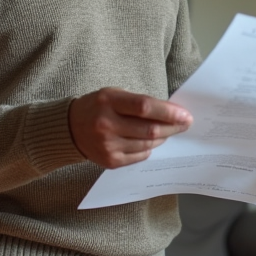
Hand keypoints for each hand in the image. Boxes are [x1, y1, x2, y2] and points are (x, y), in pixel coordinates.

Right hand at [69, 88, 191, 168]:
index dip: (169, 112)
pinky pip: (140, 156)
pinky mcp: (110, 161)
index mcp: (109, 102)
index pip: (145, 107)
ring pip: (147, 145)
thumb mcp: (114, 95)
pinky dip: (149, 149)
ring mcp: (108, 145)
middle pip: (150, 130)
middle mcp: (106, 125)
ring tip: (167, 131)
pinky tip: (149, 142)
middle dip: (173, 127)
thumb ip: (140, 102)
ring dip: (162, 138)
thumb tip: (172, 113)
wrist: (70, 129)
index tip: (185, 115)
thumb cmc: (98, 107)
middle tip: (185, 124)